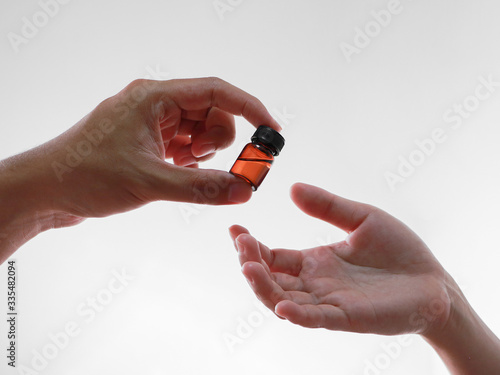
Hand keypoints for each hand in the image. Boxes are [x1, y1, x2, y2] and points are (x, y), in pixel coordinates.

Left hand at [32, 77, 280, 220]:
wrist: (46, 190)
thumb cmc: (86, 175)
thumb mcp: (149, 182)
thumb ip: (201, 187)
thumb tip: (244, 190)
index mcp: (154, 97)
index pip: (216, 91)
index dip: (250, 108)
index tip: (271, 131)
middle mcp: (156, 105)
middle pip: (213, 112)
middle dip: (220, 140)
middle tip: (210, 165)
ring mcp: (152, 125)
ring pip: (201, 132)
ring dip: (204, 154)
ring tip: (183, 170)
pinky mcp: (149, 144)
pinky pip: (187, 148)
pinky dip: (192, 163)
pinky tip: (175, 175)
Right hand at [229, 182, 451, 335]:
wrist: (433, 281)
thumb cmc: (399, 251)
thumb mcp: (361, 218)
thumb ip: (328, 206)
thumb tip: (293, 188)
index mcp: (315, 261)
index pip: (273, 256)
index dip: (250, 245)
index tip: (235, 228)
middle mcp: (315, 283)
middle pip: (270, 279)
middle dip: (250, 263)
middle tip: (241, 243)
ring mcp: (329, 302)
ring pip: (284, 300)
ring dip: (263, 287)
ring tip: (247, 266)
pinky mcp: (349, 317)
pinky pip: (316, 319)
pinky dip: (297, 315)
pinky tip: (281, 305)